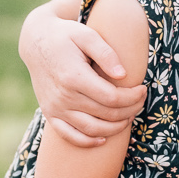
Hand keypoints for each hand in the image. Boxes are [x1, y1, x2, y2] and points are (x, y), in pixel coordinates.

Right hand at [20, 4, 146, 147]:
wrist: (36, 42)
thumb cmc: (65, 36)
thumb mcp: (86, 35)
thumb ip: (106, 53)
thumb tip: (122, 75)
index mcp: (74, 76)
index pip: (112, 97)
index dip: (132, 98)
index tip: (142, 90)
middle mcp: (63, 96)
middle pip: (106, 114)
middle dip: (129, 110)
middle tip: (140, 102)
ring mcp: (55, 108)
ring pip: (91, 129)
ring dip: (115, 128)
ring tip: (128, 117)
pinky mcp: (50, 113)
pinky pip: (69, 136)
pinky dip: (88, 142)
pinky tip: (103, 139)